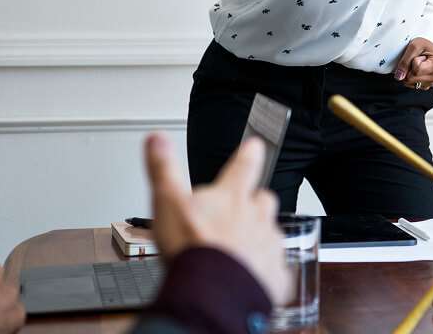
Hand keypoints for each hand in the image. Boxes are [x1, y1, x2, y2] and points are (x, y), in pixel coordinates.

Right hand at [145, 133, 290, 304]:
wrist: (214, 294)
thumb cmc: (192, 249)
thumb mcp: (167, 202)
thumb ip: (163, 169)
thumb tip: (157, 139)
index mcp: (231, 197)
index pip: (244, 165)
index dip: (249, 154)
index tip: (255, 146)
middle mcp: (256, 217)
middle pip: (263, 200)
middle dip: (254, 203)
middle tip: (238, 213)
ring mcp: (268, 245)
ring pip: (269, 234)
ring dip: (257, 239)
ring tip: (237, 251)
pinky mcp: (275, 275)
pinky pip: (274, 269)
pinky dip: (264, 271)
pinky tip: (249, 278)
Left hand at [394, 37, 432, 89]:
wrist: (429, 48)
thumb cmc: (425, 46)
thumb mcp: (414, 46)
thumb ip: (405, 61)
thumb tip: (400, 76)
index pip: (416, 70)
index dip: (412, 62)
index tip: (418, 56)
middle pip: (411, 79)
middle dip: (409, 68)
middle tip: (416, 60)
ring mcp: (431, 83)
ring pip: (409, 83)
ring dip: (409, 73)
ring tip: (417, 65)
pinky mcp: (425, 86)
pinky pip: (410, 85)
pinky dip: (410, 77)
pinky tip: (416, 70)